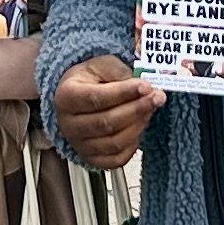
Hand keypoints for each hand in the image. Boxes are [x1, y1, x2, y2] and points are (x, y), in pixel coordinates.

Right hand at [53, 54, 159, 169]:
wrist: (80, 97)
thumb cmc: (90, 80)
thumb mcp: (102, 66)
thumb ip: (121, 73)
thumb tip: (143, 86)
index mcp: (66, 97)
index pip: (96, 98)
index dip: (123, 93)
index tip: (145, 86)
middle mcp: (68, 124)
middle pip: (107, 122)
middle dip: (137, 109)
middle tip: (157, 97)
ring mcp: (79, 145)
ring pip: (114, 142)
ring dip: (138, 125)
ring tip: (150, 109)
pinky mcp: (91, 159)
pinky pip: (117, 159)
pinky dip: (133, 145)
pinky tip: (138, 127)